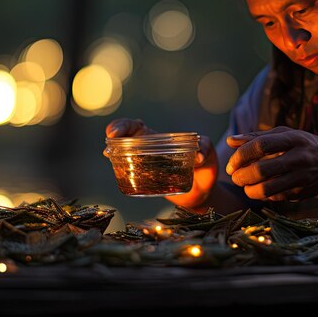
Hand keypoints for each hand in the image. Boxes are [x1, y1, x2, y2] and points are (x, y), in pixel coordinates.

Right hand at [103, 118, 217, 208]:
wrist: (203, 192)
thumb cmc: (204, 168)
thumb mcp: (209, 155)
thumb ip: (206, 149)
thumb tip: (198, 157)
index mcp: (161, 139)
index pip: (138, 126)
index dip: (125, 125)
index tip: (117, 130)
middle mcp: (149, 149)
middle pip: (126, 136)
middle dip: (116, 132)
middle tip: (111, 138)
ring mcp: (146, 165)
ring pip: (124, 154)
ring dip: (115, 152)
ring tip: (109, 153)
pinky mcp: (147, 181)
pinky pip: (131, 174)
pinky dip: (122, 171)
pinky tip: (118, 171)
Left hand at [225, 126, 317, 201]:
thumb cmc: (303, 145)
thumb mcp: (285, 135)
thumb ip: (256, 137)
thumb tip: (230, 141)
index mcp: (294, 139)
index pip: (261, 145)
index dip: (242, 155)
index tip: (232, 163)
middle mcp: (300, 158)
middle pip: (262, 169)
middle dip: (242, 176)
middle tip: (235, 177)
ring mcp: (302, 177)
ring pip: (268, 189)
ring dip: (249, 190)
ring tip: (244, 186)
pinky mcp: (302, 193)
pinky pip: (276, 197)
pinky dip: (263, 196)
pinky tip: (259, 190)